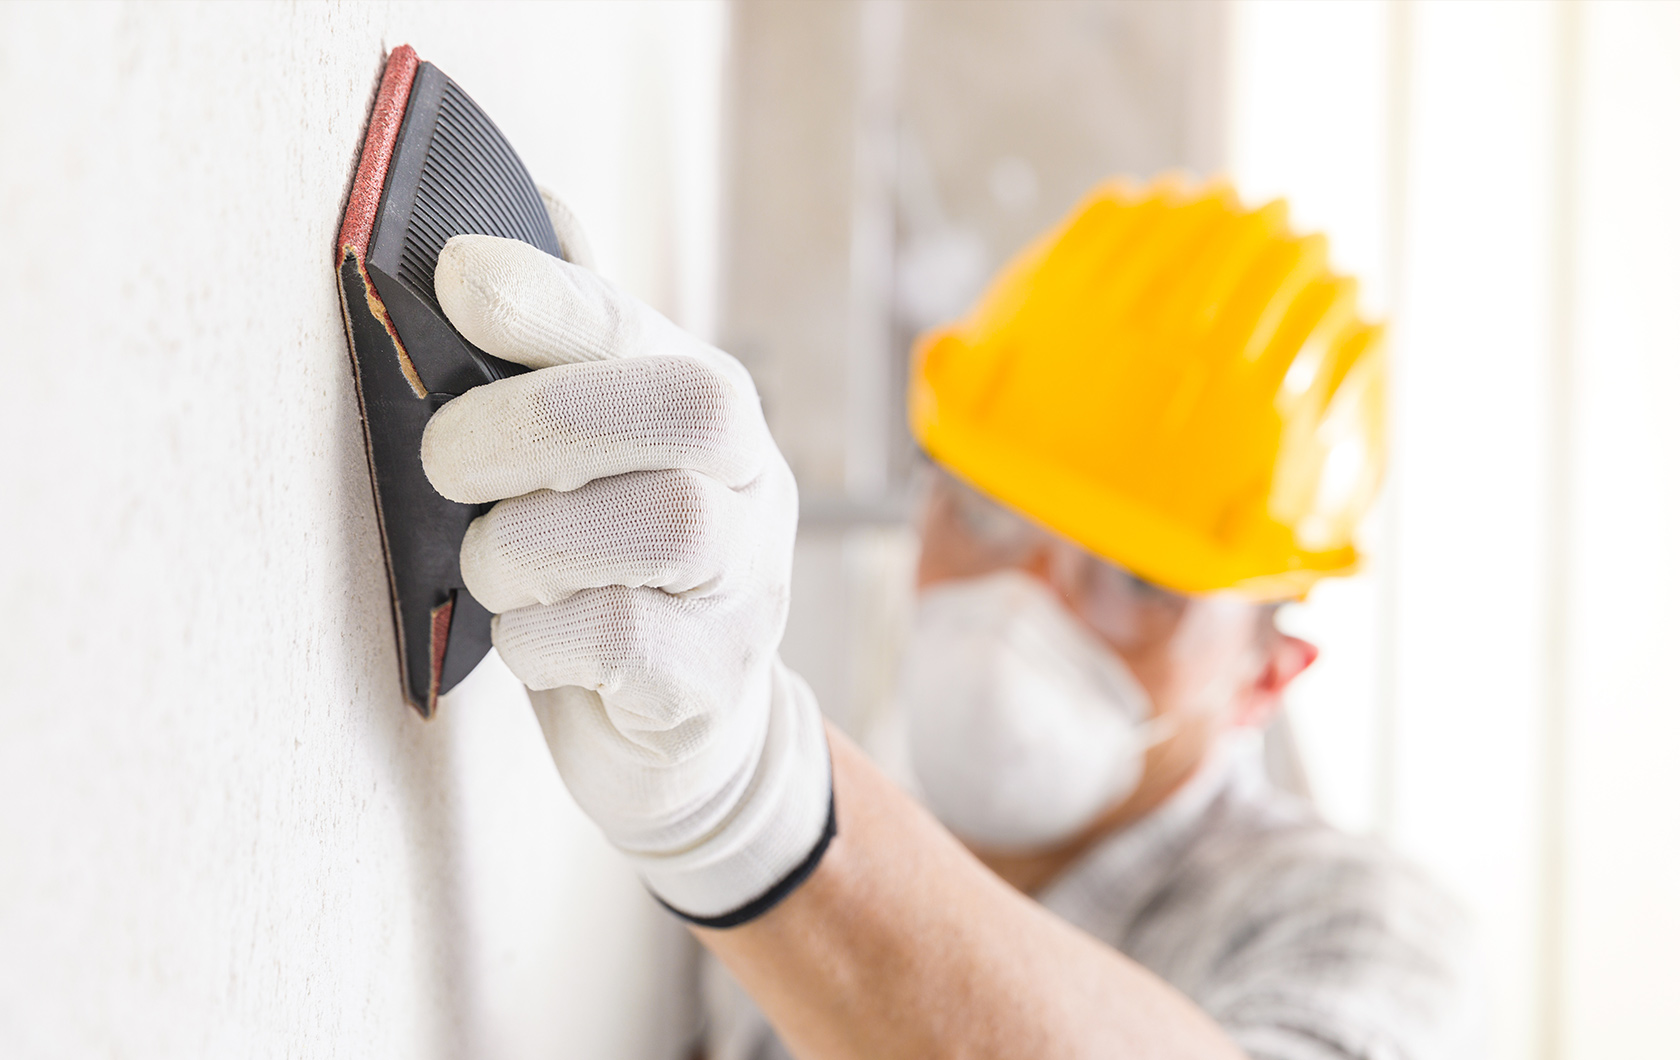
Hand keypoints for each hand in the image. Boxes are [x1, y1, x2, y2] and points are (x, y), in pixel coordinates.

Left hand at [419, 232, 832, 923]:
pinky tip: (532, 639)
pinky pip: (622, 639)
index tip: (459, 276)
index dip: (556, 298)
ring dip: (532, 540)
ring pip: (660, 523)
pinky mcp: (710, 683)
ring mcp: (746, 590)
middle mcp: (750, 490)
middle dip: (540, 419)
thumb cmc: (614, 576)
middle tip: (448, 459)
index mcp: (715, 416)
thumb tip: (535, 201)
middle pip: (686, 408)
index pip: (649, 331)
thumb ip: (575, 342)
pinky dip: (542, 636)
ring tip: (495, 565)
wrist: (686, 736)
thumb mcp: (600, 458)